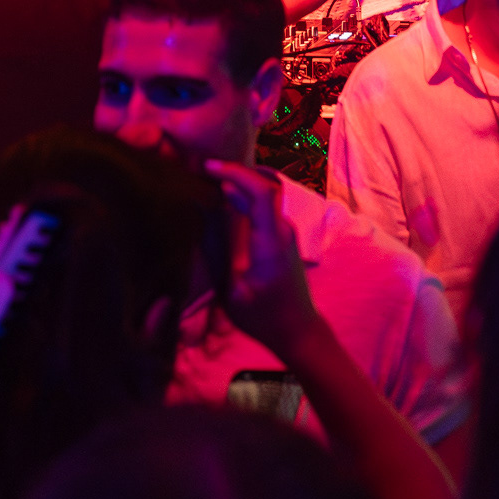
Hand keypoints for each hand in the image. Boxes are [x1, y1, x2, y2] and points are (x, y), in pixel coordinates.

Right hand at [206, 160, 317, 360]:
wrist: (297, 331)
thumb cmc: (263, 316)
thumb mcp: (231, 289)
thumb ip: (216, 250)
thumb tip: (200, 212)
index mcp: (272, 241)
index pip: (262, 191)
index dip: (236, 173)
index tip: (208, 168)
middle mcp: (283, 229)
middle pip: (262, 186)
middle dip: (233, 173)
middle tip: (201, 170)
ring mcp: (284, 232)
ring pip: (262, 196)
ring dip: (236, 185)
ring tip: (205, 182)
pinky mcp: (280, 237)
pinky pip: (261, 208)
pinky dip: (241, 199)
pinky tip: (221, 202)